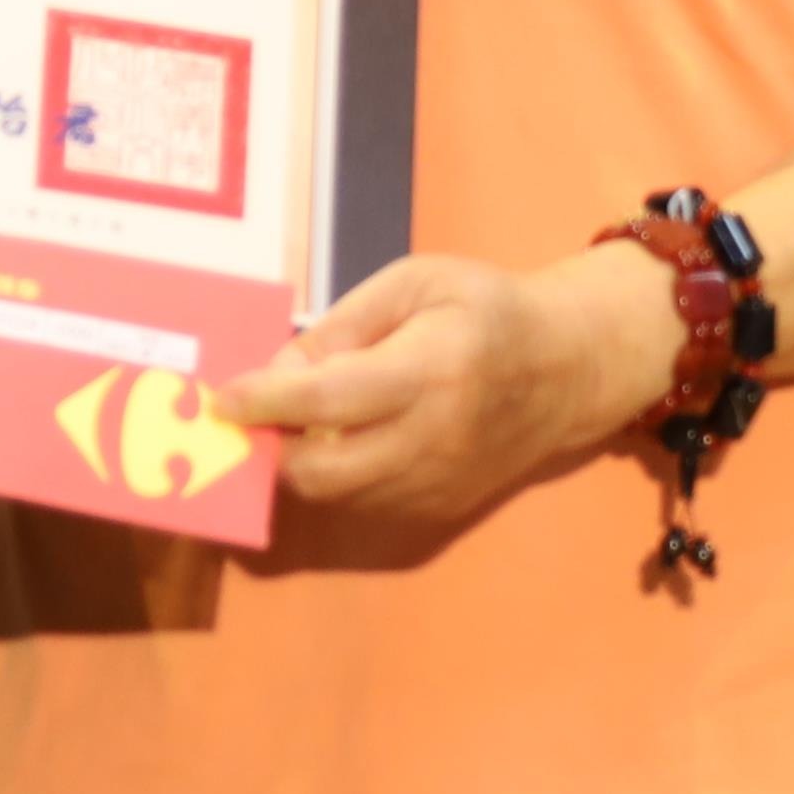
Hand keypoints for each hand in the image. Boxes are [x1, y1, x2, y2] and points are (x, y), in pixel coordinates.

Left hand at [219, 242, 677, 529]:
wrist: (570, 370)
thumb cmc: (487, 310)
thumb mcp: (417, 283)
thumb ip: (345, 324)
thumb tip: (281, 368)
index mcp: (432, 370)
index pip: (330, 398)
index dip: (266, 401)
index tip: (223, 398)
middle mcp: (434, 439)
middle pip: (321, 468)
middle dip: (271, 445)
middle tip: (248, 413)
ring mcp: (438, 485)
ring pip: (335, 495)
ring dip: (298, 463)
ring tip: (286, 420)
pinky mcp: (441, 510)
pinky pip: (363, 503)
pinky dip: (334, 476)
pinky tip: (331, 438)